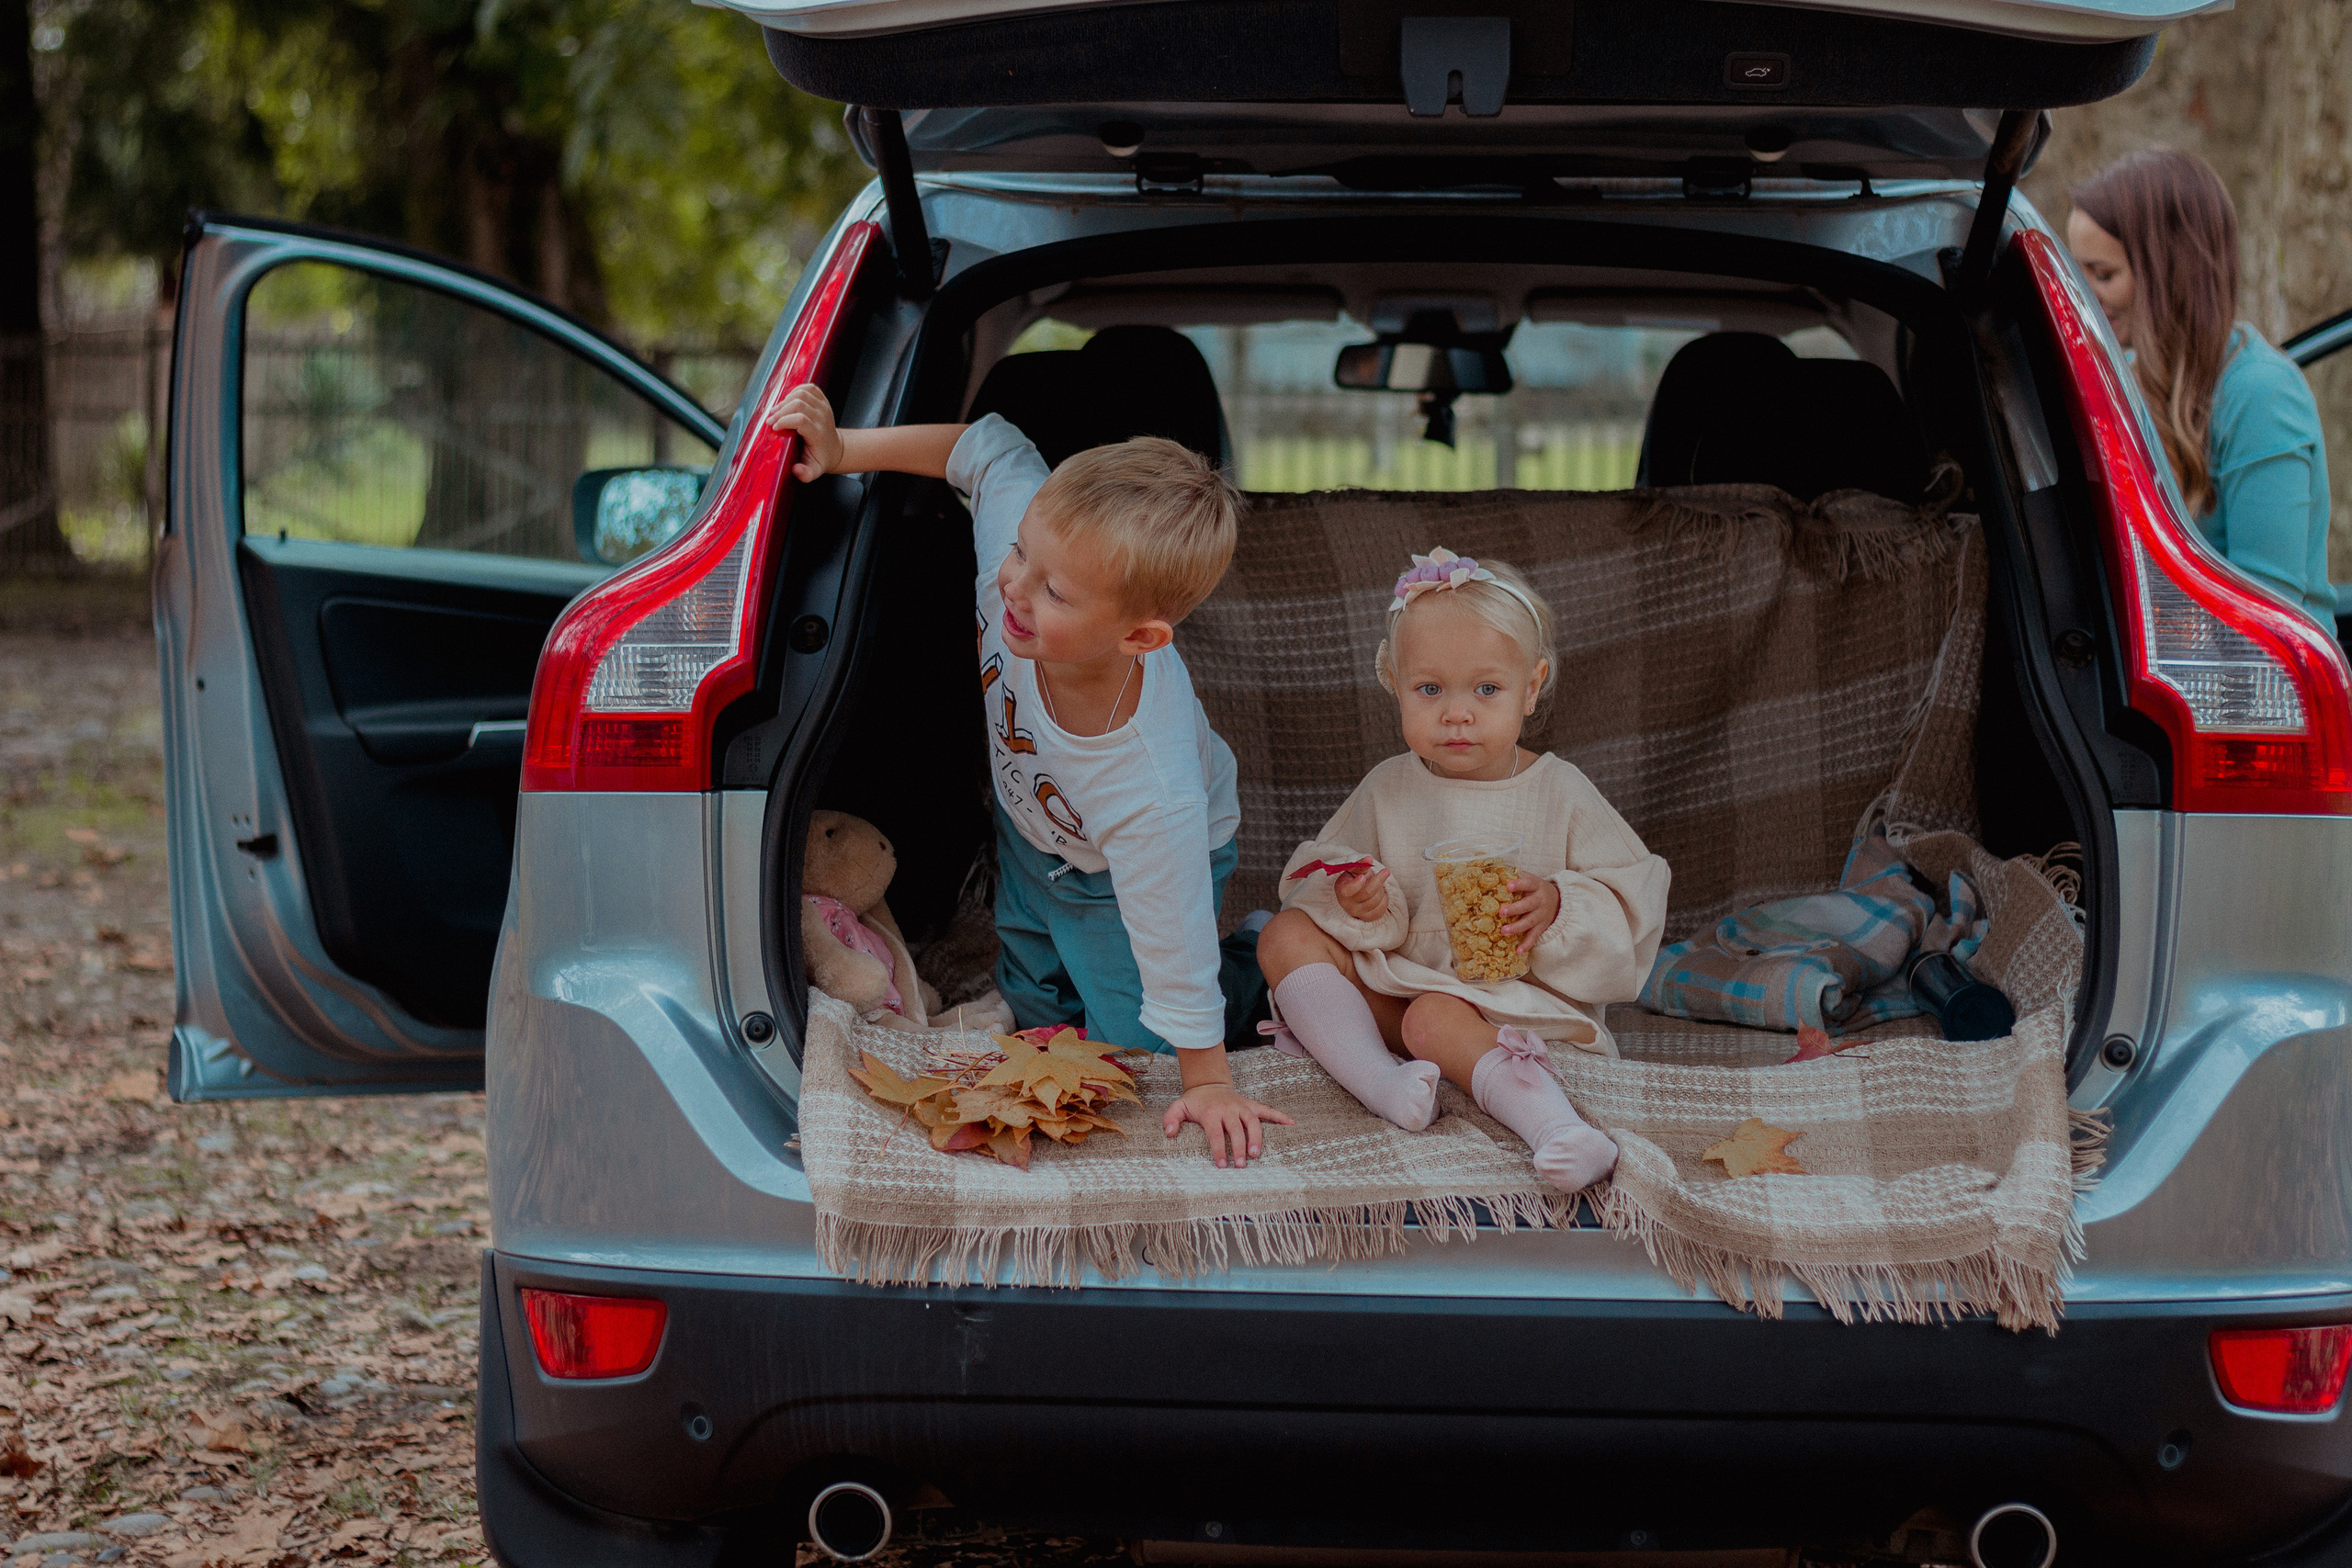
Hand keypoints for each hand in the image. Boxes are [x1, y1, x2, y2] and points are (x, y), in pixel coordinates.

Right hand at [765, 383, 844, 482]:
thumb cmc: (820, 459)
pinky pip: (808, 388)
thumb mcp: (814, 471)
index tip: (774, 428)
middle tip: (770, 421)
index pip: (801, 420)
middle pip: (799, 404)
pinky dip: (794, 391)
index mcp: (819, 433)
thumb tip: (796, 470)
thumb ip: (806, 474)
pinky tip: (787, 402)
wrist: (834, 449)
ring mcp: (824, 407)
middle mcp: (823, 417)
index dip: (785, 421)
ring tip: (776, 412)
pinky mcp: (822, 400)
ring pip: (802, 393)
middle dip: (781, 410)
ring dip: (785, 401)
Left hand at [1163, 1080, 1294, 1169]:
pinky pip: (1267, 1110)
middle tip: (1240, 1165)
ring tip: (1256, 1154)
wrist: (1208, 1084)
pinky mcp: (1251, 1106)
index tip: (1221, 1165)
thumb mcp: (1178, 1107)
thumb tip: (1169, 1134)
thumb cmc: (1194, 1102)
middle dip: (1238, 1147)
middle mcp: (1228, 1109)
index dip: (1218, 1149)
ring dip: (1256, 1137)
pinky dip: (1279, 1116)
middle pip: (1235, 1129)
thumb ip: (1171, 1119)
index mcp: (1211, 1112)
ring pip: (1253, 1122)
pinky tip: (1291, 1124)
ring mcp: (1242, 1107)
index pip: (1215, 1133)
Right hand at [1333, 865, 1390, 921]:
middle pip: (1367, 893)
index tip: (1364, 876)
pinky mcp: (1367, 917)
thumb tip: (1369, 859)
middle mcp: (1348, 904)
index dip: (1357, 884)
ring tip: (1379, 884)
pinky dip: (1384, 900)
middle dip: (1379, 880)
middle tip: (1386, 871)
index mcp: (1342, 890)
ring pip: (1376, 900)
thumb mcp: (1353, 870)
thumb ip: (1360, 864)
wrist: (1353, 895)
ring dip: (1381, 889)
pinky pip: (1381, 909)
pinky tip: (1381, 894)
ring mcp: (1358, 912)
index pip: (1349, 889)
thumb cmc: (1352, 880)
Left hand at [1501, 874, 1560, 953]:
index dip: (1519, 884)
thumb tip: (1492, 868)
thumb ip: (1514, 875)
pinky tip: (1518, 951)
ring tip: (1504, 931)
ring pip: (1530, 922)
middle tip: (1501, 912)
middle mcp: (1540, 900)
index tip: (1508, 885)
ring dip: (1517, 927)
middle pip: (1528, 905)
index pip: (1528, 883)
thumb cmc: (1534, 889)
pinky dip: (1527, 944)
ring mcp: (1541, 915)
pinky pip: (1534, 936)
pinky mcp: (1541, 927)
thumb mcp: (1529, 879)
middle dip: (1515, 909)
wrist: (1558, 900)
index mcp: (1535, 886)